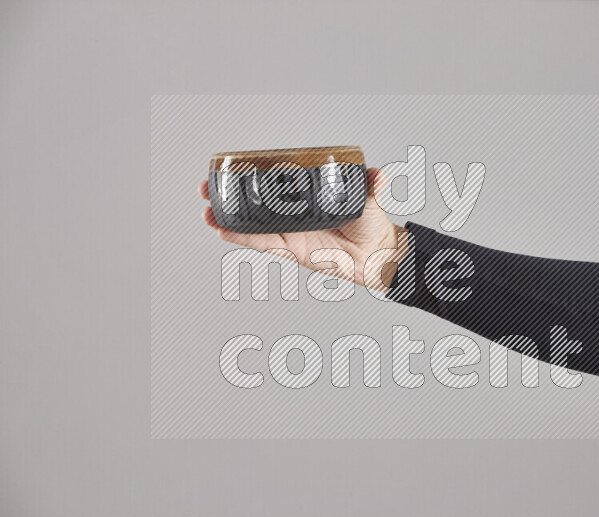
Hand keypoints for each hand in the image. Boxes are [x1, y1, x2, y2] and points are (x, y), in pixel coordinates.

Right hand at [199, 168, 405, 290]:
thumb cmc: (372, 225)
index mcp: (307, 198)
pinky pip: (263, 244)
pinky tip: (223, 232)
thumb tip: (378, 174)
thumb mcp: (369, 199)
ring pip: (253, 225)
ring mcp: (291, 232)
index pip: (275, 184)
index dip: (252, 176)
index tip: (230, 168)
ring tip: (208, 212)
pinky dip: (243, 239)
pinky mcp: (292, 250)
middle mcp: (295, 214)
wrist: (377, 255)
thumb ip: (371, 186)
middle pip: (255, 203)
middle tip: (208, 188)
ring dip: (229, 219)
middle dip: (230, 196)